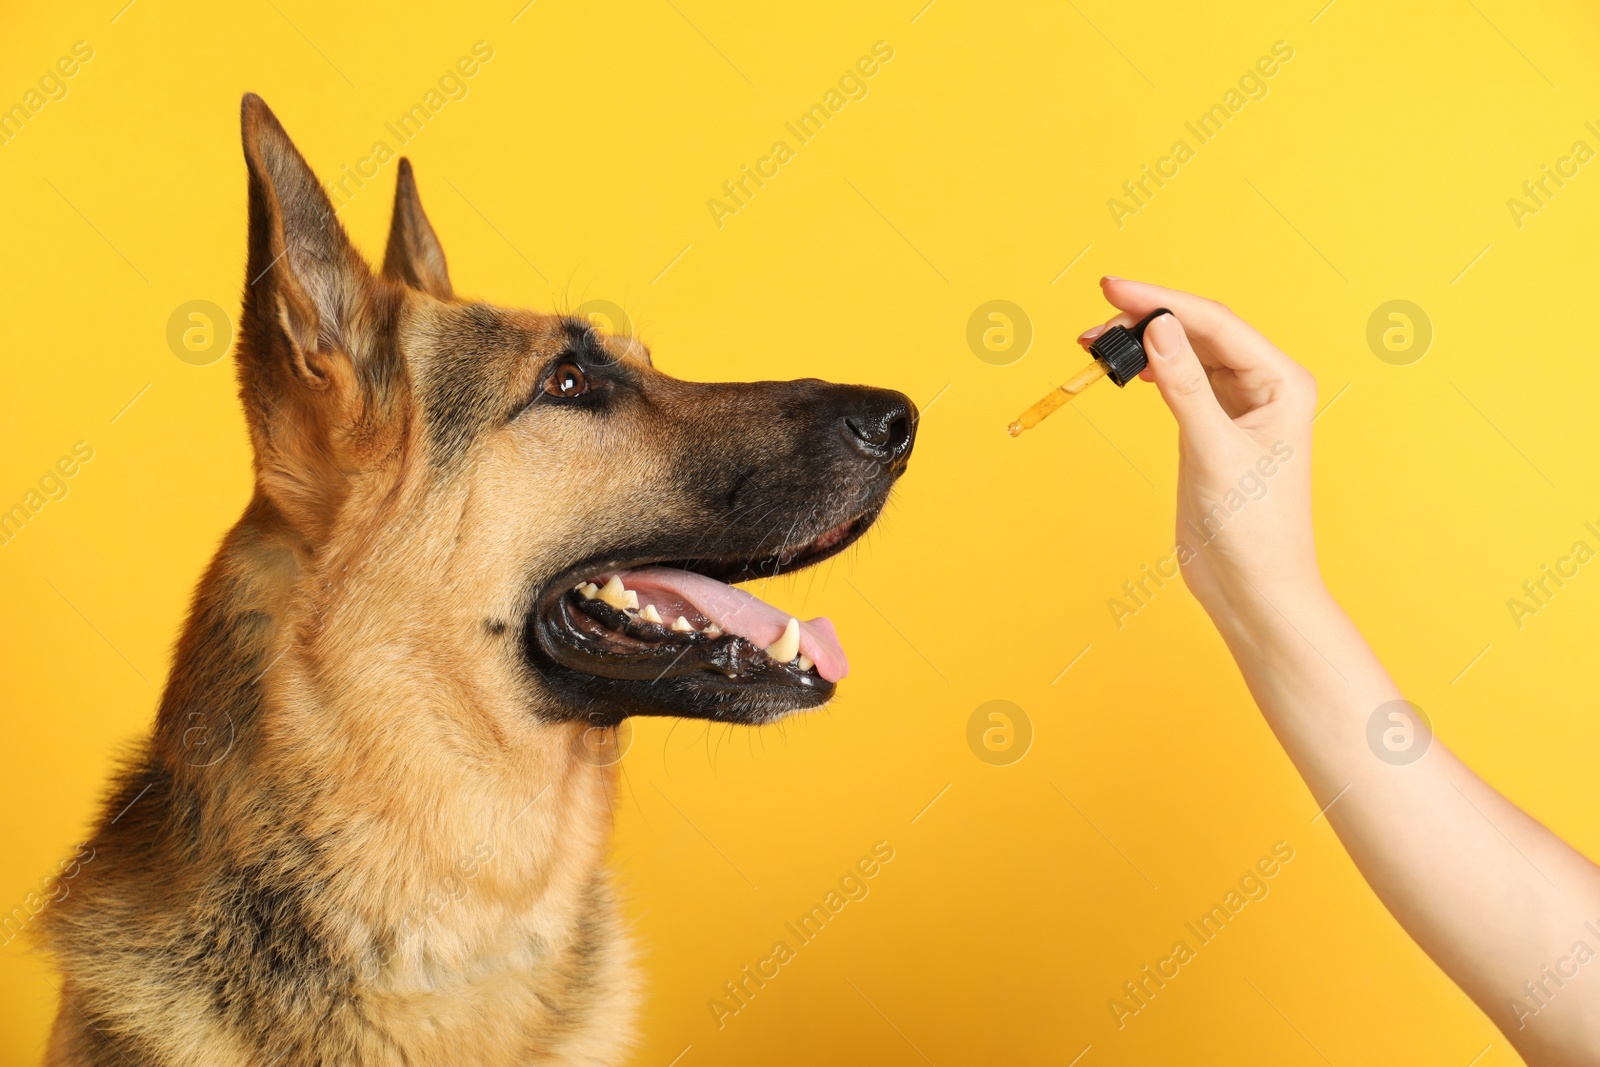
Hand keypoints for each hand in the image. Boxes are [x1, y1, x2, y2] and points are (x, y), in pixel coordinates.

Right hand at [1080, 278, 1321, 621]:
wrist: (1255, 590)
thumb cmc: (1253, 531)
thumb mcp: (1213, 452)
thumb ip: (1184, 386)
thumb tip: (1157, 326)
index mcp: (1282, 382)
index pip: (1214, 323)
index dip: (1161, 300)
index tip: (1112, 288)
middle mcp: (1264, 387)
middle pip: (1198, 332)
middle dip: (1145, 319)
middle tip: (1092, 322)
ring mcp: (1237, 408)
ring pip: (1184, 355)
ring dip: (1142, 345)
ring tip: (1095, 343)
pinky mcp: (1212, 431)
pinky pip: (1179, 383)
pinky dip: (1148, 372)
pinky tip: (1124, 368)